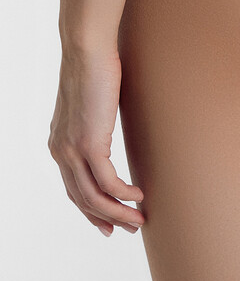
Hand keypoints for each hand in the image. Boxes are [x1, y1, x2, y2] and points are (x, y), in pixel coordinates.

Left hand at [48, 47, 144, 236]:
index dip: (91, 210)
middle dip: (106, 218)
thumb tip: (107, 129)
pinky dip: (124, 194)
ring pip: (94, 197)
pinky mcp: (88, 144)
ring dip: (118, 212)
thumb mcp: (92, 105)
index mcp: (59, 144)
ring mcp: (72, 150)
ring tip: (138, 220)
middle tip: (127, 229)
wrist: (87, 51)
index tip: (108, 222)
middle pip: (81, 200)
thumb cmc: (94, 70)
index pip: (72, 189)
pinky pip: (107, 182)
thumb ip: (94, 123)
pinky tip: (139, 195)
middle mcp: (61, 151)